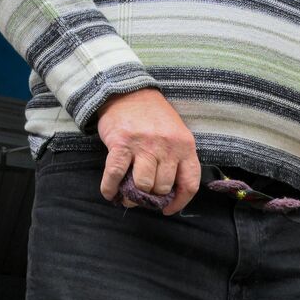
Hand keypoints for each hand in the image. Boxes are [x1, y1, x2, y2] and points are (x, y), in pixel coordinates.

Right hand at [96, 89, 199, 215]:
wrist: (127, 91)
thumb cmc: (153, 117)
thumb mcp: (176, 134)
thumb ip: (177, 159)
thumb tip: (168, 193)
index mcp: (185, 145)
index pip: (189, 184)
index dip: (179, 202)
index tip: (168, 208)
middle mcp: (167, 146)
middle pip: (163, 188)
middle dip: (151, 197)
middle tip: (142, 196)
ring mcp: (144, 145)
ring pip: (143, 185)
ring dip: (132, 195)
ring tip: (126, 195)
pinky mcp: (122, 144)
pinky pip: (116, 175)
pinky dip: (110, 189)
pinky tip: (109, 193)